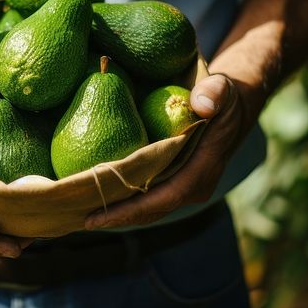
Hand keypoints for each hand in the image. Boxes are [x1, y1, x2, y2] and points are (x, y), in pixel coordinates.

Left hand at [84, 73, 252, 228]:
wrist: (233, 107)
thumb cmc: (224, 97)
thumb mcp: (223, 90)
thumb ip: (214, 93)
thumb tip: (201, 105)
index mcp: (201, 172)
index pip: (163, 199)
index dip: (130, 210)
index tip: (97, 216)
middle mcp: (192, 187)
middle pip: (148, 211)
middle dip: (114, 216)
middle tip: (74, 217)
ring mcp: (182, 186)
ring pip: (145, 207)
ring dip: (114, 210)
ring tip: (76, 212)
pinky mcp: (172, 181)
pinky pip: (144, 196)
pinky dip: (121, 198)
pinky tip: (93, 193)